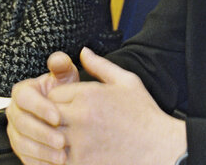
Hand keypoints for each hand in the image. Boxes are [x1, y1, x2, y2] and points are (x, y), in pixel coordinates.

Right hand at [7, 52, 79, 164]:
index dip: (40, 108)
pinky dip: (40, 162)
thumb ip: (61, 66)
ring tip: (61, 155)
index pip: (24, 98)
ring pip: (23, 143)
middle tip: (62, 140)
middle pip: (22, 124)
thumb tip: (58, 59)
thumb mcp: (64, 77)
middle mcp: (15, 112)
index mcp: (22, 92)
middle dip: (43, 133)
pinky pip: (26, 158)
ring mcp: (16, 132)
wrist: (61, 113)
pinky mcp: (21, 149)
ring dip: (42, 151)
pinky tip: (55, 163)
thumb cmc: (62, 93)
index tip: (57, 116)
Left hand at [48, 48, 186, 164]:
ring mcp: (79, 143)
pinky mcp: (81, 164)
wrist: (159, 148)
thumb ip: (100, 65)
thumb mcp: (126, 81)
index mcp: (88, 95)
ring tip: (64, 137)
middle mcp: (80, 118)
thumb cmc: (144, 114)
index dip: (58, 99)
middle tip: (61, 121)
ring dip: (52, 137)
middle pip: (46, 115)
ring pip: (48, 138)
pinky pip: (56, 159)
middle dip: (51, 117)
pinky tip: (71, 152)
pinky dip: (58, 156)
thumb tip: (83, 51)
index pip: (53, 94)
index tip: (66, 105)